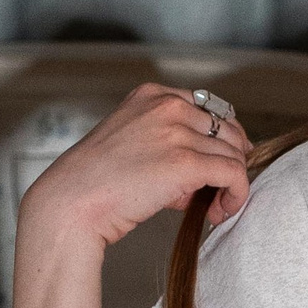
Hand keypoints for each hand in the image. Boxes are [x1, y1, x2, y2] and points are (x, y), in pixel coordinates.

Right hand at [18, 83, 253, 255]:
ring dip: (231, 184)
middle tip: (216, 192)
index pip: (209, 109)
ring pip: (234, 154)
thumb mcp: (128, 144)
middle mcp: (168, 106)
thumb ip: (165, 145)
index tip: (220, 162)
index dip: (221, 139)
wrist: (70, 203)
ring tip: (214, 208)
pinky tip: (218, 212)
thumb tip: (204, 172)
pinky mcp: (186, 163)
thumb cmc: (93, 183)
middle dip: (228, 162)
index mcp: (151, 95)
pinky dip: (236, 194)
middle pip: (227, 130)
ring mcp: (177, 132)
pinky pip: (234, 174)